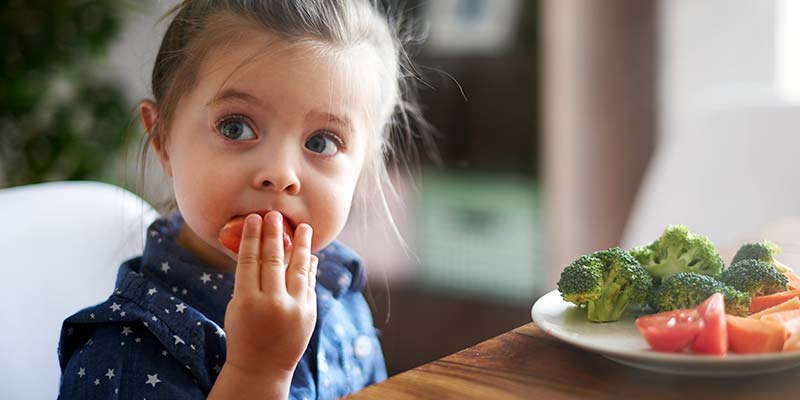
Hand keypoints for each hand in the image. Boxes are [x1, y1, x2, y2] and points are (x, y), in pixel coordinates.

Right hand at [222, 211, 317, 378]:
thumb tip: (262, 250)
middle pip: (273, 260)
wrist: (262, 367)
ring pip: (299, 269)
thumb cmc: (243, 333)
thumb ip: (249, 281)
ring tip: (304, 227)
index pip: (249, 261)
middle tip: (275, 215)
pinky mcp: (309, 313)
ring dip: (301, 245)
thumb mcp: (237, 307)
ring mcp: (293, 308)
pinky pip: (309, 283)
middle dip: (274, 234)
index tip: (254, 218)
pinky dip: (309, 268)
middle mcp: (271, 303)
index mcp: (246, 301)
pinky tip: (309, 254)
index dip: (252, 237)